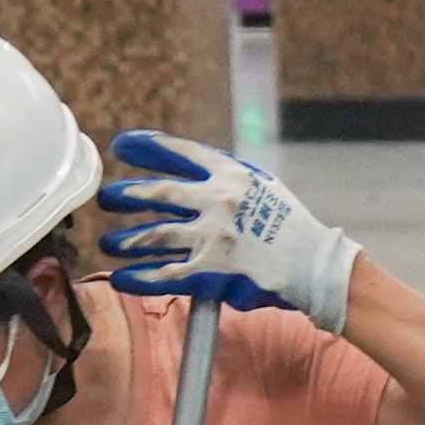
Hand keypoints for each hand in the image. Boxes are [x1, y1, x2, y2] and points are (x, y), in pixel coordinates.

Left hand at [96, 129, 360, 331]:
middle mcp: (218, 200)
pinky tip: (121, 278)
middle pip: (160, 193)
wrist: (316, 265)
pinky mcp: (211, 271)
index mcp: (231, 174)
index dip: (148, 148)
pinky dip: (139, 278)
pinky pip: (166, 274)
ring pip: (156, 235)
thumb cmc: (292, 226)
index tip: (123, 145)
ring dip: (127, 240)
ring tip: (109, 242)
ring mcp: (212, 236)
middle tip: (108, 197)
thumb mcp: (262, 188)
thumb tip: (192, 174)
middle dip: (128, 194)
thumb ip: (227, 179)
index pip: (181, 152)